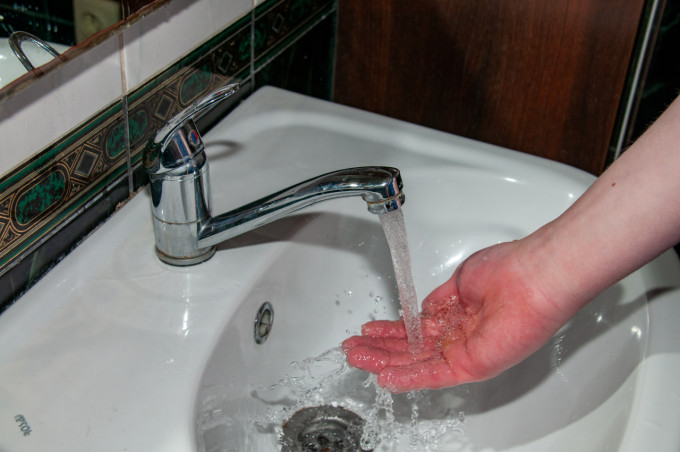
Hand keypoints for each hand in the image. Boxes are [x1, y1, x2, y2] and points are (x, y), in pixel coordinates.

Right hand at [342, 240, 573, 391]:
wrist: (533, 276)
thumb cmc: (507, 269)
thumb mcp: (460, 281)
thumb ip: (437, 302)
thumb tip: (419, 312)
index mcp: (458, 314)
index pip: (417, 328)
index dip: (390, 331)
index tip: (367, 330)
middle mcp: (460, 336)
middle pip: (412, 348)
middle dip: (379, 349)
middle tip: (353, 350)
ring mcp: (466, 351)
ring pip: (418, 363)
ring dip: (386, 362)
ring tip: (357, 361)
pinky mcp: (473, 365)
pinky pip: (435, 375)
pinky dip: (409, 377)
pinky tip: (386, 377)